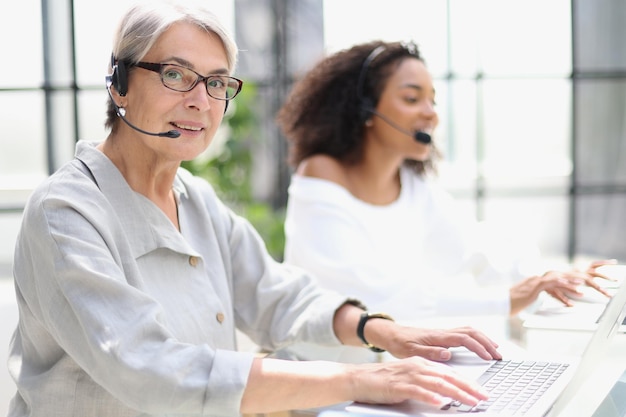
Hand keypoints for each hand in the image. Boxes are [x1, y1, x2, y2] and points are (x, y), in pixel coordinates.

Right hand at [350, 356, 488, 407]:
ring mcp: (408, 376)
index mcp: (421, 363)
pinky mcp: (398, 386)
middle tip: (484, 397)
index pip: (450, 373)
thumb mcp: (409, 378)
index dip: (468, 382)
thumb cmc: (383, 381)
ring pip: (438, 384)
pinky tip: (440, 403)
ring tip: (470, 401)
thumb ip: (426, 382)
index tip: (482, 391)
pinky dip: (430, 397)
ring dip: (456, 393)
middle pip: (448, 377)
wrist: (358, 378)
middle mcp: (417, 367)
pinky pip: (418, 392)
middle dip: (469, 387)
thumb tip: (445, 393)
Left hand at [367, 322, 501, 361]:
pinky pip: (465, 332)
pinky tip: (480, 345)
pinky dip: (476, 337)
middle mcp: (443, 332)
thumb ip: (430, 353)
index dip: (478, 347)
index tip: (488, 357)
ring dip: (484, 338)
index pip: (464, 339)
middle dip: (487, 342)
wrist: (392, 335)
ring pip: (469, 330)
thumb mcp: (411, 352)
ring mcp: (444, 332)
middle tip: (498, 356)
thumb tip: (448, 354)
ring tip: (495, 350)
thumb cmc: (401, 344)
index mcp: (438, 337)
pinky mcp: (443, 334)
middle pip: (471, 331)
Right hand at [509, 259, 616, 314]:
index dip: (564, 280)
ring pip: (556, 279)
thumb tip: (532, 300)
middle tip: (582, 280)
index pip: (551, 279)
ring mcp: (534, 282)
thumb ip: (529, 297)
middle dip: (570, 278)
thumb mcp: (522, 299)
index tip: (573, 282)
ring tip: (581, 283)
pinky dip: (561, 283)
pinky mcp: (534, 287)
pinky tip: (569, 284)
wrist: (501, 302)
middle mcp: (534, 279)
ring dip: (570, 281)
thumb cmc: (509, 303)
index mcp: (532, 282)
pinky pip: (551, 283)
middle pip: (556, 277)